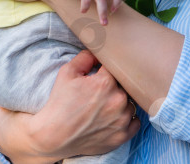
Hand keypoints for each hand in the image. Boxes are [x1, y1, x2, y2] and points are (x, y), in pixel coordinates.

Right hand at [0, 50, 138, 160]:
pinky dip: (128, 119)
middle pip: (125, 85)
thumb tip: (98, 53)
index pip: (116, 68)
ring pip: (131, 103)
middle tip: (100, 92)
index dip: (108, 70)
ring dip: (122, 102)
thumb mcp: (67, 72)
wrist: (54, 135)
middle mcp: (118, 101)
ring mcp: (122, 120)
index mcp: (106, 83)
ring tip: (105, 105)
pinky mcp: (122, 136)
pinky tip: (115, 117)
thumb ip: (86, 57)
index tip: (102, 74)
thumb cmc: (60, 103)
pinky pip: (135, 122)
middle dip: (114, 86)